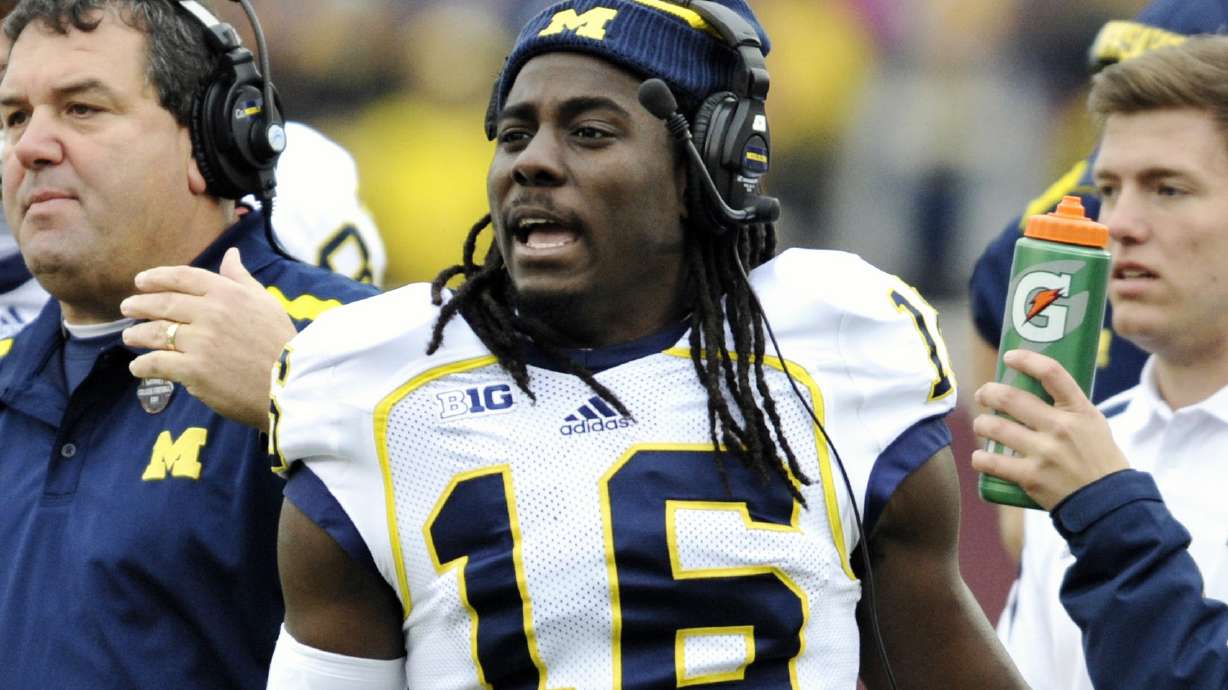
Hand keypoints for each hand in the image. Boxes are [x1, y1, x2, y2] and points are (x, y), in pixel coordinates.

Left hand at [121, 247, 295, 430]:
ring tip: (130, 337)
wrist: (291, 384)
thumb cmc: (281, 343)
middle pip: (163, 303)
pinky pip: (157, 363)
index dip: (157, 277)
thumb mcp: (266, 303)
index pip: (183, 277)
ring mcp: (201, 342)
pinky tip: (138, 367)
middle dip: (139, 304)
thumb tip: (231, 255)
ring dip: (137, 334)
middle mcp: (211, 313)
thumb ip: (242, 279)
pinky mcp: (194, 370)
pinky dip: (143, 365)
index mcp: (228, 293)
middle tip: (126, 308)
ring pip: (156, 332)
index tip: (140, 281)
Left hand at [970, 349, 1128, 509]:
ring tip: (981, 424)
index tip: (1010, 357)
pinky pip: (992, 462)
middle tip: (983, 394)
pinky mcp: (1031, 477)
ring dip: (981, 424)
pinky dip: (980, 459)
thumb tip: (1035, 386)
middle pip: (1010, 398)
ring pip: (995, 427)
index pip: (1051, 373)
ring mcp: (1044, 453)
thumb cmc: (1098, 459)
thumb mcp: (1093, 424)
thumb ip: (1068, 407)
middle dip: (988, 393)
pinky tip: (979, 457)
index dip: (1026, 359)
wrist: (1108, 503)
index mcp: (1079, 411)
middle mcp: (1060, 428)